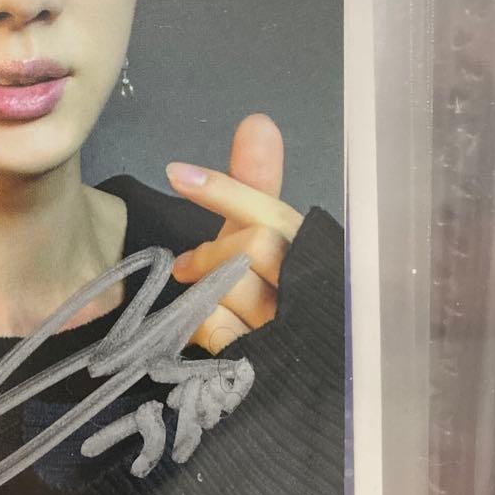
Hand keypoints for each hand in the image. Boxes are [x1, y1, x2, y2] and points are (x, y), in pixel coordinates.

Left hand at [166, 114, 302, 353]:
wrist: (283, 373)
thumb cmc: (269, 291)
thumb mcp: (260, 235)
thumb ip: (255, 185)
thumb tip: (258, 120)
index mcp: (317, 254)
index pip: (272, 215)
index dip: (226, 190)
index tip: (176, 173)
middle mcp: (315, 292)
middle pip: (254, 247)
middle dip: (212, 252)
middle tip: (190, 265)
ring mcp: (293, 334)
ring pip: (232, 291)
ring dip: (205, 290)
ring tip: (202, 297)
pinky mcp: (268, 369)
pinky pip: (218, 333)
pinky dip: (202, 325)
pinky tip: (207, 328)